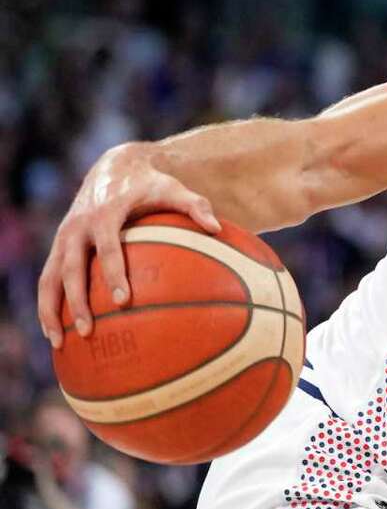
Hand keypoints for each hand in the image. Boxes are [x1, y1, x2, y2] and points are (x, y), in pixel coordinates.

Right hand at [36, 143, 219, 347]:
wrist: (112, 166)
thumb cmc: (149, 183)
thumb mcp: (173, 189)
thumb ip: (195, 206)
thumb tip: (218, 228)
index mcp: (104, 214)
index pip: (107, 248)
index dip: (113, 274)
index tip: (122, 301)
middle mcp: (77, 228)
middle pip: (71, 269)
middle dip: (77, 301)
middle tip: (89, 330)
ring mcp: (64, 238)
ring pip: (50, 279)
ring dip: (51, 310)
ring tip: (61, 342)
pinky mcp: (58, 247)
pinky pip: (48, 279)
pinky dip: (48, 305)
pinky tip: (57, 333)